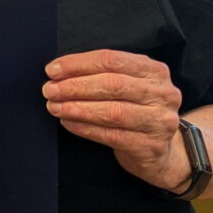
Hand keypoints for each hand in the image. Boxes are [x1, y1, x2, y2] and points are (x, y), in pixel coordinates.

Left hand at [43, 50, 188, 189]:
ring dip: (77, 108)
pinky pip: (112, 135)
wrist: (162, 152)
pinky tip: (68, 123)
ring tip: (54, 107)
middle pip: (112, 84)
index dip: (79, 63)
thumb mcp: (127, 85)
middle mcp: (162, 93)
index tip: (52, 70)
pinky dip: (85, 128)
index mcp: (154, 70)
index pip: (112, 60)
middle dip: (75, 86)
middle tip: (49, 90)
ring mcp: (160, 121)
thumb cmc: (135, 109)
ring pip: (113, 111)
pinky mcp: (151, 146)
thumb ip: (101, 74)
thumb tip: (57, 72)